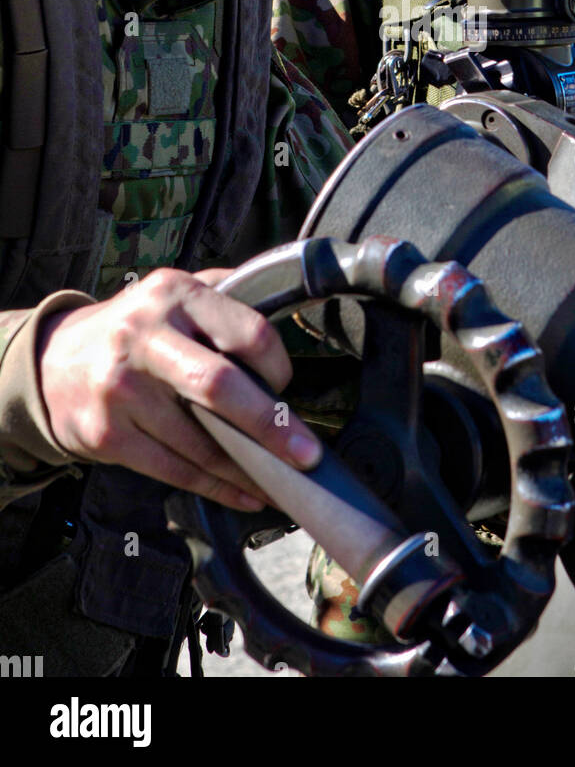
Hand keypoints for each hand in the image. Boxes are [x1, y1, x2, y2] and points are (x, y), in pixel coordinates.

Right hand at [37, 267, 321, 510]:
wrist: (54, 362)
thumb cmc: (138, 328)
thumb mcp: (176, 292)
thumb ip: (228, 294)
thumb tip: (294, 304)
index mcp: (175, 295)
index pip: (246, 331)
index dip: (278, 364)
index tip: (287, 384)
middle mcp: (145, 337)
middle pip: (220, 387)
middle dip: (272, 426)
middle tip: (308, 454)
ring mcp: (122, 389)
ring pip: (200, 442)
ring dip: (248, 469)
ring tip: (281, 482)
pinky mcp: (108, 434)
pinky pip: (176, 470)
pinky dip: (217, 488)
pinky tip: (245, 494)